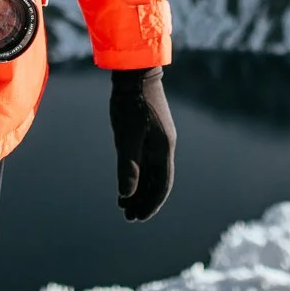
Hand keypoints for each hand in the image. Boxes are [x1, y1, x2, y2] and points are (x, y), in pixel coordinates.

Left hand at [109, 66, 176, 220]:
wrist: (135, 72)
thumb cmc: (130, 102)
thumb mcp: (126, 135)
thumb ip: (128, 165)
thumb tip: (127, 194)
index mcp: (163, 148)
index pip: (161, 185)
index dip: (151, 204)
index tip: (138, 218)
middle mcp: (165, 146)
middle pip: (158, 182)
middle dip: (144, 201)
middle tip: (128, 217)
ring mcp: (159, 139)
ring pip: (152, 172)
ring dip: (140, 189)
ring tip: (124, 204)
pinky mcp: (151, 133)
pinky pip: (147, 161)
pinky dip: (138, 175)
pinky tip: (126, 181)